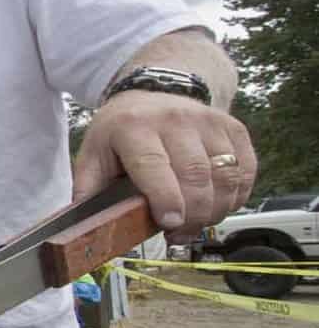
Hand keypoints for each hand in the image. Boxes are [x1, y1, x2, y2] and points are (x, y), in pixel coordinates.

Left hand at [73, 91, 255, 240]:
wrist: (155, 93)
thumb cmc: (121, 131)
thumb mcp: (93, 153)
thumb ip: (88, 188)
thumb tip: (82, 227)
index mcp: (133, 128)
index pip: (153, 165)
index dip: (165, 197)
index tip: (169, 223)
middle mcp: (175, 121)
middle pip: (195, 175)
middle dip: (191, 214)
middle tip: (179, 234)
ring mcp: (208, 123)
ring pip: (225, 176)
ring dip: (215, 210)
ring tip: (196, 224)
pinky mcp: (233, 128)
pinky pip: (245, 170)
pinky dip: (236, 197)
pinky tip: (216, 206)